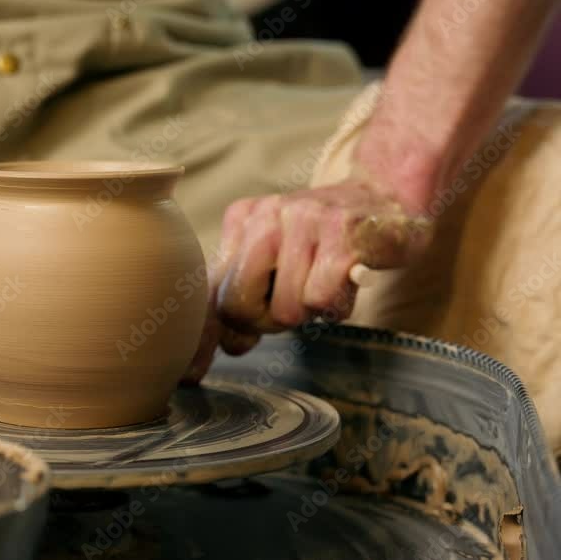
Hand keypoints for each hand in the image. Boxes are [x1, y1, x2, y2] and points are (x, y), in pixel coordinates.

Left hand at [188, 178, 432, 380]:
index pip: (209, 288)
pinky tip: (346, 282)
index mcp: (241, 220)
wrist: (386, 198)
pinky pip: (322, 302)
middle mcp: (265, 214)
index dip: (201, 337)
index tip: (189, 376)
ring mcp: (303, 218)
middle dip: (266, 322)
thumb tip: (229, 345)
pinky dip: (337, 305)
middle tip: (292, 304)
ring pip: (285, 310)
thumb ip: (247, 297)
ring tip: (324, 283)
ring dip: (309, 312)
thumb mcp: (276, 261)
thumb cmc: (326, 241)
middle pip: (237, 306)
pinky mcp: (342, 232)